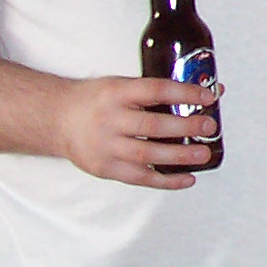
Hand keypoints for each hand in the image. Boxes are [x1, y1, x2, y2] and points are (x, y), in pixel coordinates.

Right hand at [53, 76, 218, 189]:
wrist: (56, 118)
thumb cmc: (96, 100)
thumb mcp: (123, 85)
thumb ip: (163, 90)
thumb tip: (210, 90)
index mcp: (117, 92)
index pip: (155, 90)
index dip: (184, 93)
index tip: (209, 96)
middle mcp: (109, 119)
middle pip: (152, 126)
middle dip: (185, 128)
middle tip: (209, 126)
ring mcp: (105, 146)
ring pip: (146, 155)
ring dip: (179, 157)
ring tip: (203, 154)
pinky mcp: (104, 168)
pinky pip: (139, 178)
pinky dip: (166, 180)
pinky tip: (187, 178)